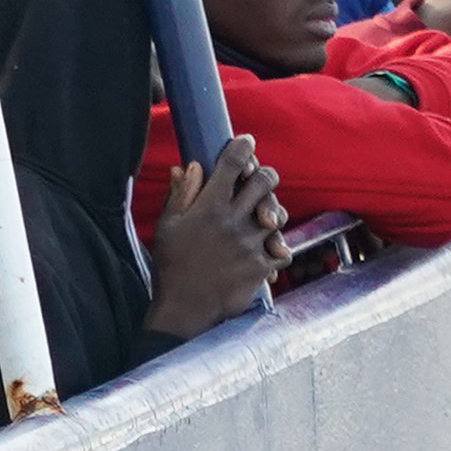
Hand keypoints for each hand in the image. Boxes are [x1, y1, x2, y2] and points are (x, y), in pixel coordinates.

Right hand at [144, 137, 284, 342]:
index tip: (246, 142)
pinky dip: (276, 248)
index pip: (231, 165)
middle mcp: (233, 221)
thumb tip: (194, 166)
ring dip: (273, 213)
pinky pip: (282, 249)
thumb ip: (182, 194)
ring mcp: (251, 244)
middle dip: (265, 174)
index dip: (242, 148)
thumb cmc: (171, 266)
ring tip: (263, 219)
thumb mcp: (168, 226)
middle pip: (264, 182)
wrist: (185, 309)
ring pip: (278, 215)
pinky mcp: (262, 266)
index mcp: (208, 207)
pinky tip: (266, 249)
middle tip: (260, 177)